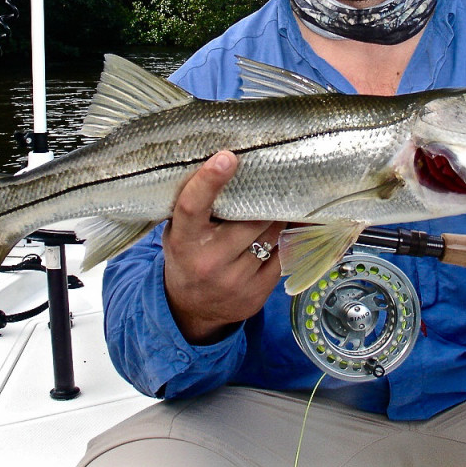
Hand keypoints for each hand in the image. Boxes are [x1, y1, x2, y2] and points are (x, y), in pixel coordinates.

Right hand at [162, 151, 284, 343]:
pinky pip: (282, 256)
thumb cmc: (187, 256)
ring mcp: (235, 280)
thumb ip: (195, 203)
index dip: (209, 180)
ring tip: (281, 203)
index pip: (193, 206)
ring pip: (271, 235)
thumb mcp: (178, 230)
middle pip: (250, 218)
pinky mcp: (257, 293)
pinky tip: (287, 228)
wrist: (190, 309)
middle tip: (276, 179)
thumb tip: (224, 161)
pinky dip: (286, 239)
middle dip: (265, 199)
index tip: (227, 157)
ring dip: (278, 217)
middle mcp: (209, 261)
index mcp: (184, 240)